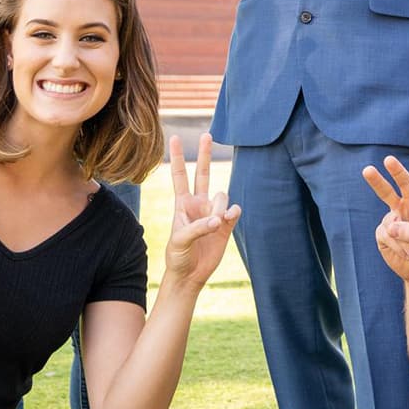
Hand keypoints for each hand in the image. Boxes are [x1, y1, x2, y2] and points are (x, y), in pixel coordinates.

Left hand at [162, 133, 240, 287]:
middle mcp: (198, 203)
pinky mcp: (226, 224)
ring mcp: (213, 212)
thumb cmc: (178, 256)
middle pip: (202, 173)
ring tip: (214, 225)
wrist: (190, 275)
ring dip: (219, 208)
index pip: (179, 175)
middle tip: (207, 134)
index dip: (176, 156)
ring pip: (222, 196)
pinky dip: (232, 213)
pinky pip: (234, 210)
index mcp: (182, 204)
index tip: (174, 136)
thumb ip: (198, 227)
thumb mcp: (180, 240)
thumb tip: (218, 219)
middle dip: (204, 154)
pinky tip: (227, 220)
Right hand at [363, 156, 408, 283]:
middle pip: (386, 192)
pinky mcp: (382, 235)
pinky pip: (386, 237)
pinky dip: (398, 247)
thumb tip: (391, 227)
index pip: (406, 184)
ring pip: (391, 227)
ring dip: (404, 241)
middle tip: (367, 170)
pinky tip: (407, 254)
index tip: (388, 159)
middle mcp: (401, 208)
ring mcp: (389, 221)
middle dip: (376, 181)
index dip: (398, 172)